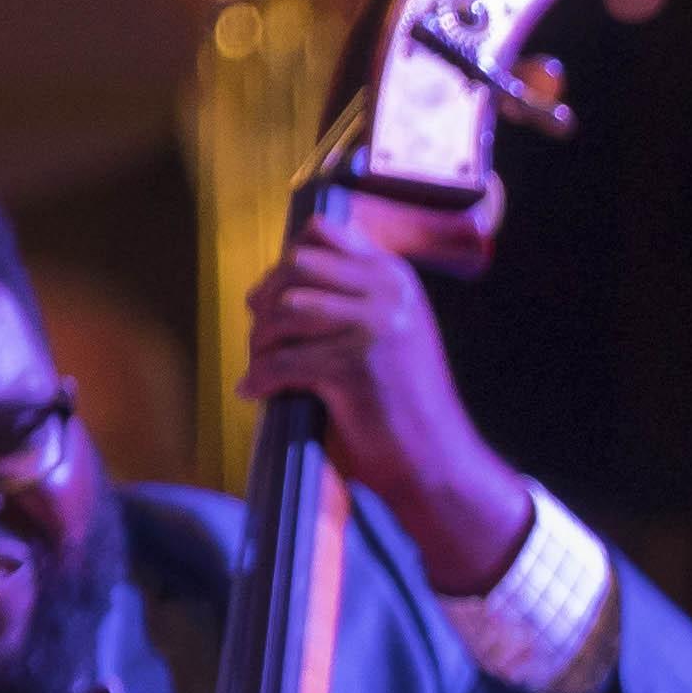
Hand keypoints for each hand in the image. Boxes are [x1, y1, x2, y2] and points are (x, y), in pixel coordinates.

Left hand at [237, 215, 529, 587]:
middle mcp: (389, 293)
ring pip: (284, 311)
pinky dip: (259, 379)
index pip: (322, 231)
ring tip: (261, 367)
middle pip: (296, 267)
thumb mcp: (389, 331)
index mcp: (396, 277)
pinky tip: (254, 392)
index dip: (285, 263)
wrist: (437, 461)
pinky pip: (281, 362)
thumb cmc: (402, 402)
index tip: (275, 299)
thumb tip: (277, 279)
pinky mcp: (353, 367)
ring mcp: (374, 328)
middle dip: (266, 301)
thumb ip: (350, 297)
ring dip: (261, 342)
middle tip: (262, 337)